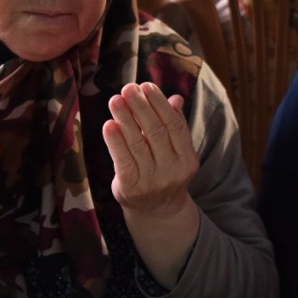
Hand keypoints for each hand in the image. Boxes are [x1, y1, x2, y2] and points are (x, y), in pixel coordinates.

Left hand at [104, 83, 199, 223]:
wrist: (156, 212)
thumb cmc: (164, 171)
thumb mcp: (175, 152)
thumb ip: (175, 125)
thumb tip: (175, 98)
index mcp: (187, 159)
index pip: (175, 125)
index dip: (160, 104)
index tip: (146, 86)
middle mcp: (172, 171)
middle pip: (156, 132)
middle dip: (140, 106)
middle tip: (128, 88)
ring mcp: (152, 181)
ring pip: (137, 143)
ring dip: (125, 118)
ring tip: (115, 99)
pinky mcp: (131, 188)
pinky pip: (122, 159)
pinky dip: (115, 141)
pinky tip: (109, 124)